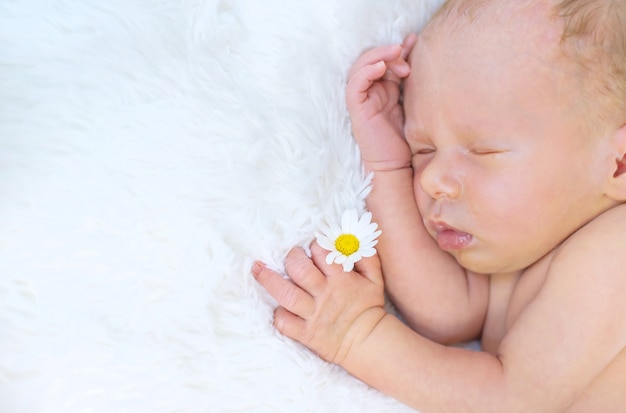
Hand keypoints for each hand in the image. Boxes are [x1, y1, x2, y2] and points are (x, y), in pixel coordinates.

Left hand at [252, 242, 385, 365]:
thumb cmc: (368, 306)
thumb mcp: (374, 279)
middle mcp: (324, 295)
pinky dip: (278, 314)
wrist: (368, 341)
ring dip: (268, 280)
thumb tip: (350, 239)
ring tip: (257, 268)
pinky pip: (285, 323)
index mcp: (341, 279)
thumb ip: (365, 257)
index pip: (322, 253)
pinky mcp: (306, 334)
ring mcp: (313, 315)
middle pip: (299, 270)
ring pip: (286, 294)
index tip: (313, 247)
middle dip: (292, 257)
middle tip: (292, 257)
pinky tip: (276, 306)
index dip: (315, 245)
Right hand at [346, 33, 416, 171]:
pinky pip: (355, 84)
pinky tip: (380, 67)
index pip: (384, 61)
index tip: (414, 41)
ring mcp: (362, 100)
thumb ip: (410, 85)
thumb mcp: (410, 105)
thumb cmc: (403, 140)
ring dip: (377, 56)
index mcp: (383, 90)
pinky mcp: (357, 109)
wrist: (394, 165)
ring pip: (360, 67)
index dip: (396, 49)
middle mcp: (370, 92)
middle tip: (404, 52)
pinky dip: (366, 71)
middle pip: (371, 60)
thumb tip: (419, 62)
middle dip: (388, 52)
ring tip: (395, 54)